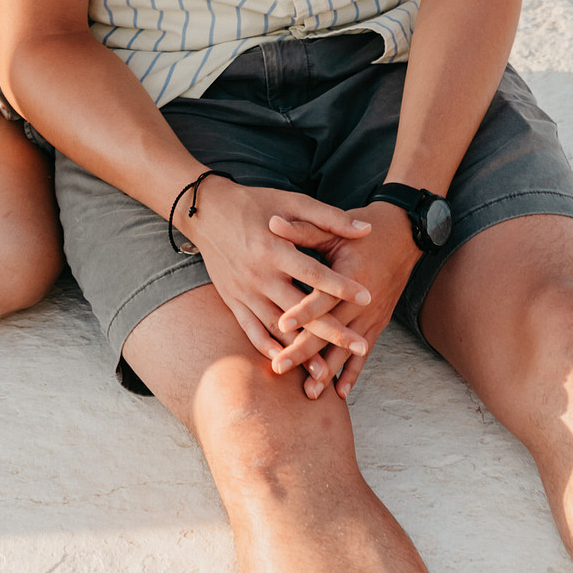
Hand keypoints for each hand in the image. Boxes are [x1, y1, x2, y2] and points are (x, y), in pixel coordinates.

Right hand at [175, 179, 372, 379]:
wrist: (206, 210)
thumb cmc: (254, 203)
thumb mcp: (291, 201)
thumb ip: (329, 217)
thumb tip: (366, 230)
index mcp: (274, 248)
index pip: (313, 273)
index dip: (340, 286)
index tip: (367, 297)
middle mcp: (259, 274)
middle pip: (300, 309)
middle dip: (331, 330)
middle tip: (359, 345)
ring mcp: (244, 290)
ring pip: (276, 327)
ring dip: (300, 350)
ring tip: (324, 372)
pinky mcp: (232, 300)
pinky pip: (250, 330)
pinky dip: (267, 348)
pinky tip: (284, 363)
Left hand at [266, 201, 419, 399]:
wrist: (404, 235)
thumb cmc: (363, 230)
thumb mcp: (333, 227)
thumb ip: (303, 229)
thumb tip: (272, 222)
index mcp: (350, 275)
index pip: (322, 298)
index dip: (302, 312)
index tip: (281, 325)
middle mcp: (363, 301)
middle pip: (329, 332)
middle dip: (303, 352)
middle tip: (279, 368)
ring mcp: (371, 316)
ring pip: (346, 350)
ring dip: (326, 371)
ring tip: (308, 393)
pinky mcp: (377, 323)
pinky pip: (364, 353)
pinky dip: (352, 373)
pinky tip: (340, 392)